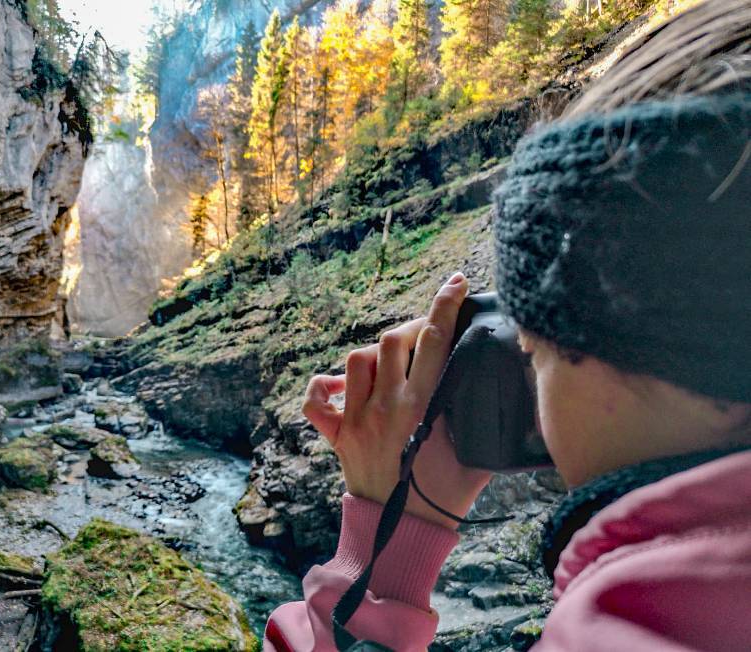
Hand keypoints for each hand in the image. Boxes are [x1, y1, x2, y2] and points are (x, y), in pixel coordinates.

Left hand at [302, 272, 491, 528]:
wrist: (405, 532)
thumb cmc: (447, 494)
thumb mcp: (478, 452)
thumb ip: (485, 413)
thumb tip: (506, 379)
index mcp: (424, 406)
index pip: (435, 341)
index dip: (445, 305)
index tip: (455, 282)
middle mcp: (387, 407)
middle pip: (393, 339)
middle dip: (411, 329)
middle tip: (424, 338)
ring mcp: (357, 419)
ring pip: (357, 359)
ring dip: (375, 354)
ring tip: (391, 365)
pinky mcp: (337, 435)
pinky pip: (315, 400)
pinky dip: (322, 387)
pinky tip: (340, 387)